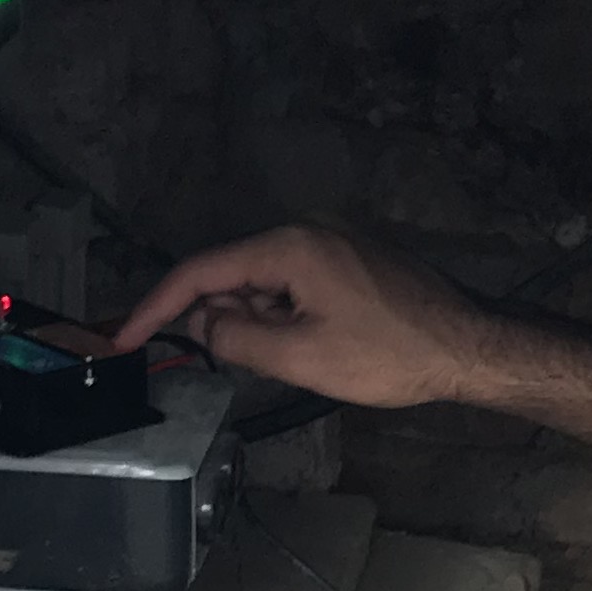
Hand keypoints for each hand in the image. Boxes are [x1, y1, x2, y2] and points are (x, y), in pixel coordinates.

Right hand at [98, 225, 507, 408]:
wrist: (469, 347)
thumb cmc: (389, 355)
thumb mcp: (301, 357)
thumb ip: (238, 338)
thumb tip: (201, 322)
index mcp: (289, 245)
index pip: (201, 270)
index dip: (155, 306)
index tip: (123, 338)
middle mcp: (307, 229)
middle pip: (233, 272)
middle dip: (211, 316)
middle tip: (207, 361)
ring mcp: (333, 240)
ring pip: (265, 281)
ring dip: (252, 319)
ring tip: (275, 359)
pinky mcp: (352, 259)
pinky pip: (295, 282)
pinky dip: (280, 313)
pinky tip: (297, 345)